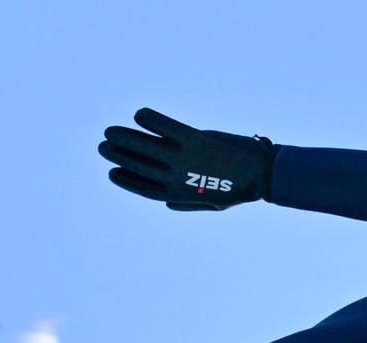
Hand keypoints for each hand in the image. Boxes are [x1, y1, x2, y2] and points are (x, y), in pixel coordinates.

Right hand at [98, 108, 276, 211]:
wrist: (263, 175)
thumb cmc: (238, 189)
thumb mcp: (210, 201)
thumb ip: (186, 204)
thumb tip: (166, 204)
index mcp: (180, 194)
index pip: (144, 188)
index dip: (126, 180)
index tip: (112, 172)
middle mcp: (177, 177)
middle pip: (139, 166)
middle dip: (118, 156)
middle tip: (103, 146)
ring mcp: (184, 158)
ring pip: (146, 147)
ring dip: (125, 138)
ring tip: (109, 131)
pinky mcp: (195, 139)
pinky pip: (166, 127)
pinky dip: (151, 120)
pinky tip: (139, 114)